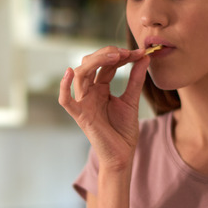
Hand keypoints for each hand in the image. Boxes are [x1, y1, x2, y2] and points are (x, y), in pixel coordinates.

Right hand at [59, 46, 149, 170]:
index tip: (139, 52)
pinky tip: (69, 72)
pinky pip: (65, 100)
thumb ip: (136, 79)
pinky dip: (63, 86)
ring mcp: (83, 103)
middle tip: (126, 52)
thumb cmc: (124, 131)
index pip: (106, 65)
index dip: (121, 56)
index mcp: (100, 88)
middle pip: (90, 64)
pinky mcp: (80, 116)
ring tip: (115, 56)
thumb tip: (144, 57)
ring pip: (80, 75)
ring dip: (96, 61)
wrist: (122, 156)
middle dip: (107, 54)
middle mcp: (89, 92)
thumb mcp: (131, 101)